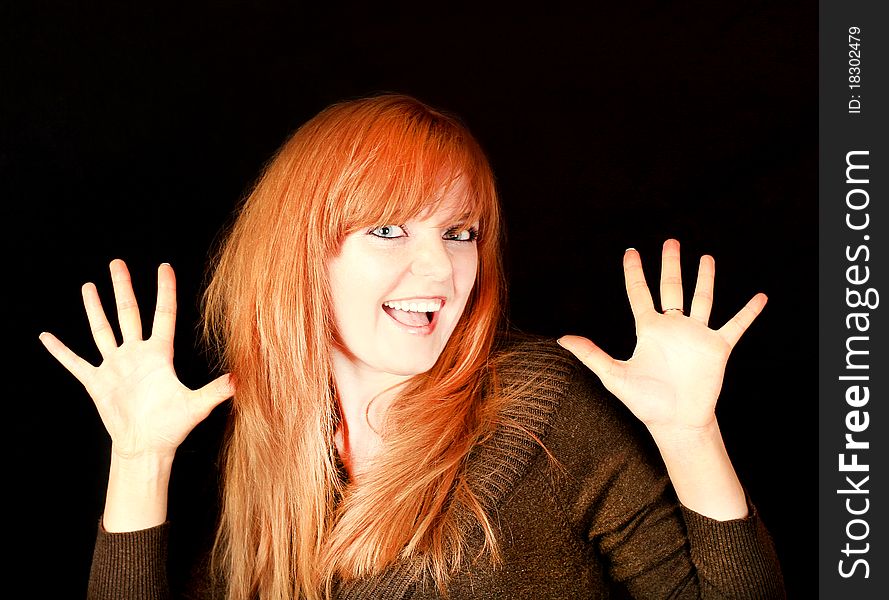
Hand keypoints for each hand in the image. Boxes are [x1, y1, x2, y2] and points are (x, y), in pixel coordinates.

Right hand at [40, 260, 233, 459]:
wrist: (146, 448)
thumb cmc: (172, 427)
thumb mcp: (196, 406)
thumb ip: (217, 390)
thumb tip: (242, 378)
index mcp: (160, 355)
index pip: (163, 315)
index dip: (164, 290)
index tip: (164, 266)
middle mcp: (137, 355)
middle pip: (129, 314)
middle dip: (123, 288)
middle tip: (116, 263)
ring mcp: (116, 367)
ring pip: (102, 331)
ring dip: (94, 309)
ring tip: (88, 285)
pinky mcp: (97, 382)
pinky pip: (75, 363)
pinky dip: (60, 351)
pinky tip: (46, 336)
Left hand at [558, 239, 766, 440]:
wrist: (676, 423)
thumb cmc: (645, 402)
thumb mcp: (614, 376)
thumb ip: (591, 354)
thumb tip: (562, 339)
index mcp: (648, 330)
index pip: (639, 293)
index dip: (634, 273)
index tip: (631, 252)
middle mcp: (672, 328)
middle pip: (671, 288)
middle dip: (671, 265)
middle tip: (671, 242)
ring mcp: (696, 336)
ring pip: (702, 299)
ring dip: (705, 279)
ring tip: (706, 258)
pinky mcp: (717, 348)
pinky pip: (735, 325)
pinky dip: (747, 312)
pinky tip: (760, 297)